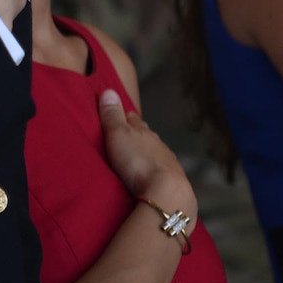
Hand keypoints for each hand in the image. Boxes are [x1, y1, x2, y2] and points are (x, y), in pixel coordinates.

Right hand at [97, 91, 195, 217]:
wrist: (166, 191)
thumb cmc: (138, 161)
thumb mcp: (118, 134)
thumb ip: (112, 115)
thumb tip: (109, 90)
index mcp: (143, 131)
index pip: (134, 119)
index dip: (126, 116)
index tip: (123, 114)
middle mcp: (158, 144)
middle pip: (146, 135)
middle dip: (139, 134)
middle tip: (130, 135)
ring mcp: (167, 162)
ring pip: (156, 152)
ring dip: (148, 153)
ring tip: (139, 157)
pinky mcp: (173, 180)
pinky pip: (163, 170)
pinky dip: (156, 169)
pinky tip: (152, 175)